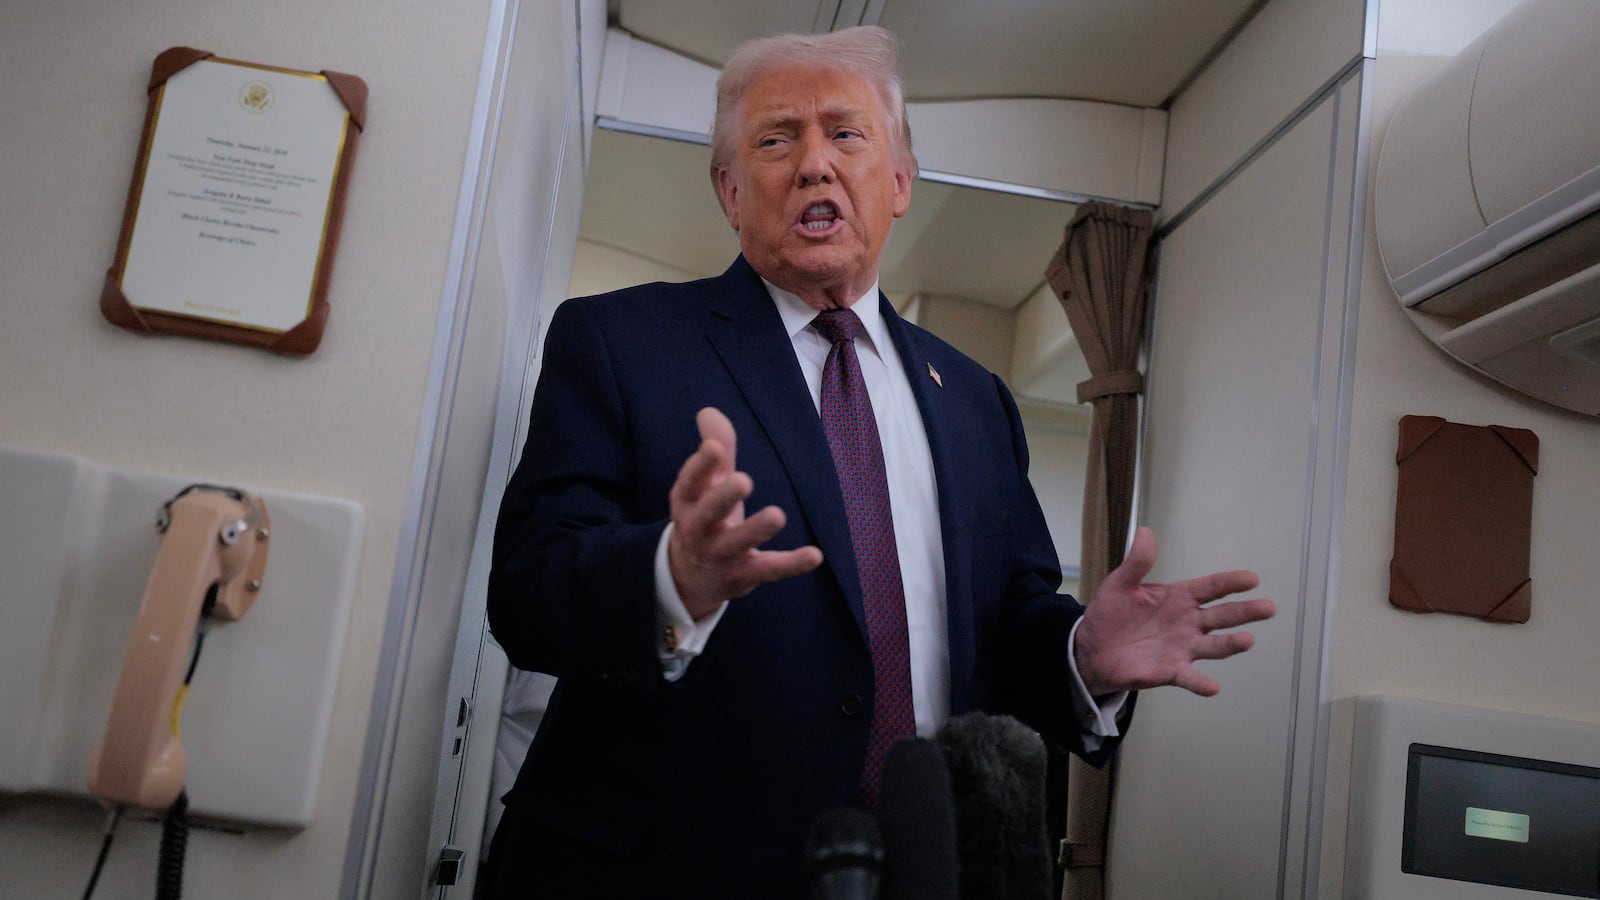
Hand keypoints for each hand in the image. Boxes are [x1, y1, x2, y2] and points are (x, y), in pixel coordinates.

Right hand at [668, 407, 823, 618]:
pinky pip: (768, 569)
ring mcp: (720, 555)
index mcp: (687, 502)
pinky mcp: (743, 575)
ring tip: (777, 514)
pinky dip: (791, 564)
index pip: (689, 482)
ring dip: (755, 530)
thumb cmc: (705, 516)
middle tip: (743, 480)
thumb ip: (715, 449)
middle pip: (706, 514)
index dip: (700, 465)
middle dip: (722, 498)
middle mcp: (698, 530)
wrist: (691, 575)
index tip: (714, 447)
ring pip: (737, 543)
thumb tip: (709, 411)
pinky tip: (814, 555)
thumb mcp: (706, 485)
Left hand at [1074, 527, 1274, 697]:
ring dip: (1231, 644)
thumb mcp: (1121, 583)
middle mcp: (1188, 623)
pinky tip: (1212, 687)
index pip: (1211, 588)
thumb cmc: (1112, 613)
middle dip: (1246, 612)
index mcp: (1180, 598)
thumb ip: (1137, 562)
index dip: (1231, 583)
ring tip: (1247, 641)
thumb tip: (1146, 532)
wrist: (1094, 647)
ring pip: (1214, 646)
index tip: (1252, 579)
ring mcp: (1183, 648)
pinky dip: (1201, 683)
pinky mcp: (1170, 670)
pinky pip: (1189, 678)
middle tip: (1268, 607)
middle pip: (1222, 616)